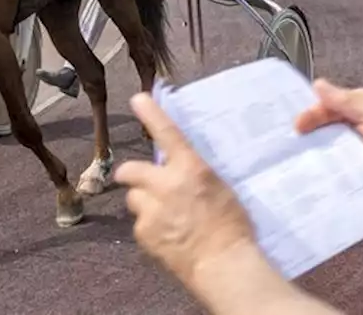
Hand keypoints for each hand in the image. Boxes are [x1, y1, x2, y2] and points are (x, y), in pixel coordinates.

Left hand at [115, 94, 256, 290]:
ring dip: (144, 203)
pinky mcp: (145, 233)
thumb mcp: (220, 189)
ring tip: (165, 218)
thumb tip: (184, 171)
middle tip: (144, 184)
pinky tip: (168, 237)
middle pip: (129, 170)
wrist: (223, 264)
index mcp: (191, 169)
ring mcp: (152, 209)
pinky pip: (140, 224)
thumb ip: (196, 176)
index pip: (167, 133)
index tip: (137, 98)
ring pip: (133, 199)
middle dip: (132, 175)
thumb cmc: (233, 227)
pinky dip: (150, 228)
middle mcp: (166, 184)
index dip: (151, 113)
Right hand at [295, 79, 362, 205]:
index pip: (322, 107)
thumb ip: (344, 99)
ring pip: (319, 150)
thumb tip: (316, 84)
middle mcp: (344, 129)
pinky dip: (316, 171)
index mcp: (352, 108)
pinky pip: (327, 170)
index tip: (296, 125)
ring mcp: (344, 152)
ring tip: (288, 164)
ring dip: (306, 155)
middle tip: (283, 145)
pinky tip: (303, 177)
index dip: (308, 114)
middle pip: (316, 130)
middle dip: (301, 136)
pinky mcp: (346, 173)